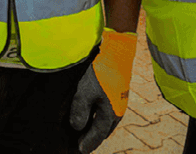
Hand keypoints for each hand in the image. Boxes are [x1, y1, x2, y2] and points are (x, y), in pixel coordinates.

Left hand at [69, 29, 137, 153]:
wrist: (118, 52)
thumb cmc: (101, 73)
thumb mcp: (86, 92)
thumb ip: (80, 111)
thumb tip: (76, 128)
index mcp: (111, 114)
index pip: (98, 135)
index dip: (88, 143)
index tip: (81, 151)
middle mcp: (117, 111)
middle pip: (104, 130)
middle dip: (94, 138)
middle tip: (83, 144)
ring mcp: (119, 101)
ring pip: (107, 120)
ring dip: (97, 127)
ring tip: (87, 131)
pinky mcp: (117, 92)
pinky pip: (108, 110)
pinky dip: (99, 116)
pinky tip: (93, 112)